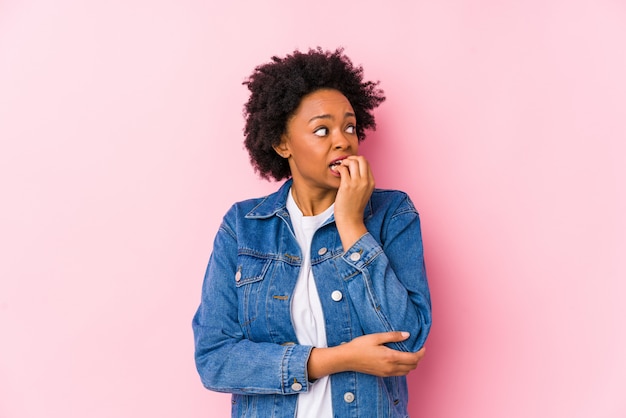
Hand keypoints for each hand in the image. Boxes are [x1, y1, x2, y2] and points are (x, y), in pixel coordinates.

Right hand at [307, 331, 425, 378]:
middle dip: (418, 359)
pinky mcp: (382, 374)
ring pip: (406, 372)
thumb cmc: (360, 346)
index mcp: (390, 357)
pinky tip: (400, 360)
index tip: (423, 347)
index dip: (421, 353)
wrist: (347, 359)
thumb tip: (407, 335)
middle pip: (412, 367)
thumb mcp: (376, 337)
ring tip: (410, 354)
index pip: (413, 358)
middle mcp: (390, 367)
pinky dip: (404, 368)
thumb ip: (393, 336)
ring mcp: (386, 372)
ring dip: (411, 364)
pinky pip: (399, 374)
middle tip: (418, 349)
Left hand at [333, 156, 374, 249]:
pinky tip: (336, 172)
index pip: (367, 163)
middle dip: (352, 158)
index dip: (357, 161)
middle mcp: (366, 181)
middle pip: (362, 159)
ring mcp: (357, 183)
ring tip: (341, 168)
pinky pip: (343, 169)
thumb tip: (354, 170)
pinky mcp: (347, 186)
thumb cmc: (354, 207)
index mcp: (371, 182)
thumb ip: (362, 181)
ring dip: (345, 162)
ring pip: (353, 162)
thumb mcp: (364, 192)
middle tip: (345, 164)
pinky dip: (339, 167)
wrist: (350, 220)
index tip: (350, 165)